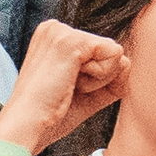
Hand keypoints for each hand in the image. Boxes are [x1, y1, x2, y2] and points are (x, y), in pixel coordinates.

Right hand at [0, 19, 127, 153]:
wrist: (27, 128)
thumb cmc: (50, 115)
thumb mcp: (87, 92)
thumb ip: (112, 77)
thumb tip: (128, 62)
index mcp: (55, 37)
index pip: (102, 52)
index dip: (96, 79)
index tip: (66, 89)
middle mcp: (56, 28)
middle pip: (111, 52)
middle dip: (99, 78)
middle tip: (66, 90)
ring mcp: (62, 31)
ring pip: (115, 54)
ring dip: (98, 79)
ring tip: (66, 86)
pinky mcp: (71, 41)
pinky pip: (115, 56)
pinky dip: (100, 78)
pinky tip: (71, 83)